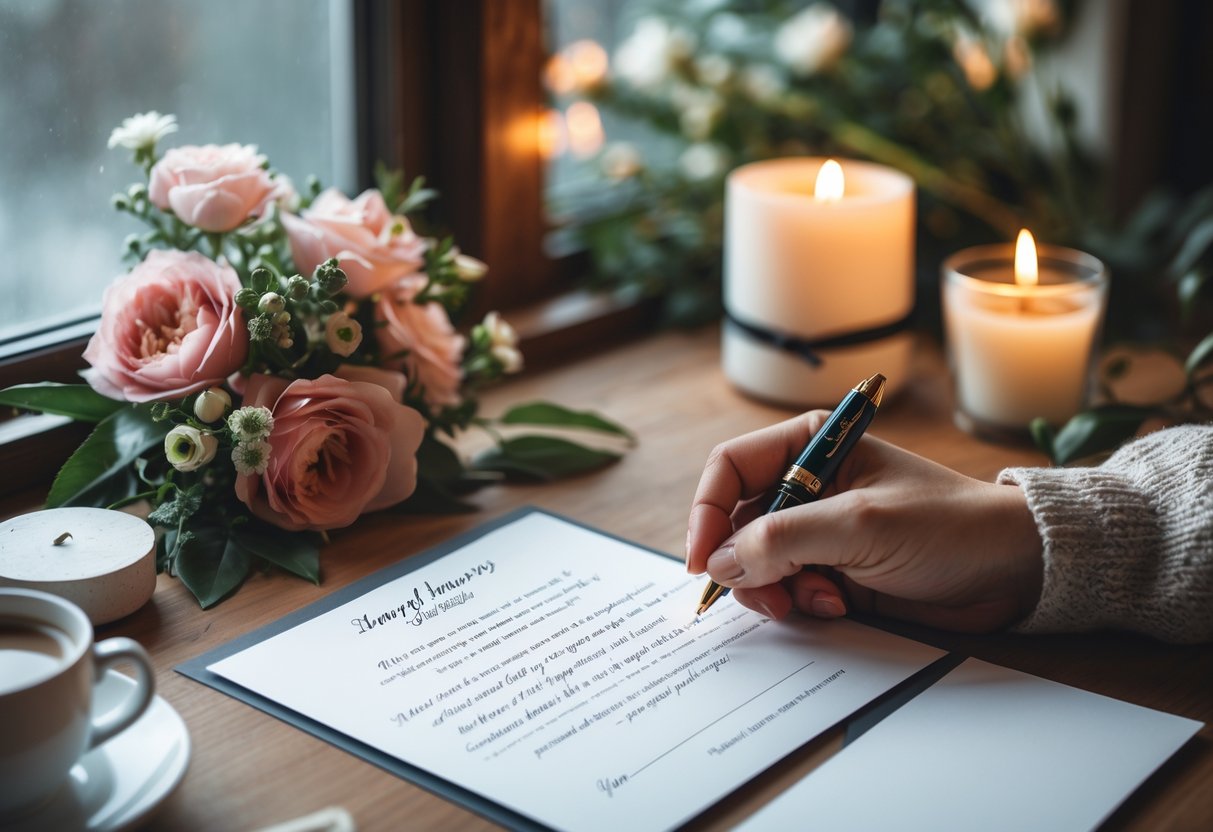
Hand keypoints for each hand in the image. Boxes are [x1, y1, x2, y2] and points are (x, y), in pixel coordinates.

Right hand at [685, 411, 1043, 632]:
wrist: (1011, 572)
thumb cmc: (946, 526)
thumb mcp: (858, 525)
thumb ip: (782, 539)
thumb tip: (719, 563)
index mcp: (810, 447)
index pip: (729, 469)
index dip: (707, 512)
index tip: (703, 560)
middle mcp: (806, 486)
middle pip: (734, 522)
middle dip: (743, 561)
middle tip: (767, 595)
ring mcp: (817, 531)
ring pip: (754, 562)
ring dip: (772, 588)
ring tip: (816, 600)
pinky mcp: (830, 570)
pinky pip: (784, 589)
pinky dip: (797, 603)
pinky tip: (836, 604)